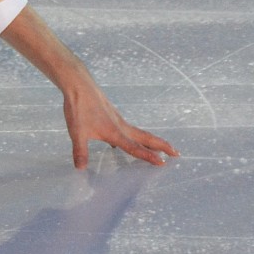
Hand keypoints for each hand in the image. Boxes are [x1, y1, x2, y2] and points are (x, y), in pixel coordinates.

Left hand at [0, 5, 177, 169]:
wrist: (79, 85)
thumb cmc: (78, 108)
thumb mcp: (77, 132)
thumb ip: (80, 151)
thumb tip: (81, 168)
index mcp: (115, 132)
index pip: (135, 148)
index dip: (149, 157)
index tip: (163, 163)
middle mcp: (120, 125)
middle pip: (146, 138)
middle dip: (162, 146)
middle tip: (177, 153)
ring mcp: (118, 119)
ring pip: (139, 132)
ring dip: (152, 141)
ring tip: (161, 148)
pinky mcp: (112, 114)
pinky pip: (129, 128)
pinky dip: (136, 136)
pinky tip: (127, 139)